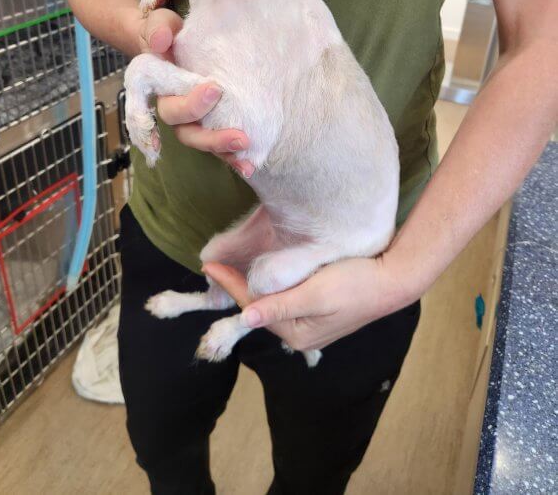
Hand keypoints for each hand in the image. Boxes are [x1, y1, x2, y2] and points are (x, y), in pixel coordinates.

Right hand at [137, 7, 253, 176]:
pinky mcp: (212, 124)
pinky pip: (220, 146)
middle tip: (240, 135)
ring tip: (248, 159)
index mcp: (161, 90)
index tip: (215, 89)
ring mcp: (194, 121)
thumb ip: (159, 29)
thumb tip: (161, 41)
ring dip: (225, 153)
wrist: (179, 42)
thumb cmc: (169, 34)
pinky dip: (234, 157)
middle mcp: (175, 112)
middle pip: (187, 132)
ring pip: (204, 143)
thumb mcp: (162, 25)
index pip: (167, 107)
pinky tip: (251, 164)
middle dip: (213, 137)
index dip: (188, 107)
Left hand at [204, 253, 412, 350]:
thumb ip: (281, 305)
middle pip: (261, 308)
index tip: (209, 266)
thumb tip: (246, 316)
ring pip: (272, 304)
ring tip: (232, 268)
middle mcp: (299, 335)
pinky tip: (264, 274)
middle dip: (238, 287)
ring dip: (254, 286)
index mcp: (296, 334)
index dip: (230, 285)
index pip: (254, 307)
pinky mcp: (319, 311)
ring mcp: (309, 324)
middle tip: (216, 265)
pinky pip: (286, 300)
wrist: (393, 279)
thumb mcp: (316, 293)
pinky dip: (272, 287)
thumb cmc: (355, 283)